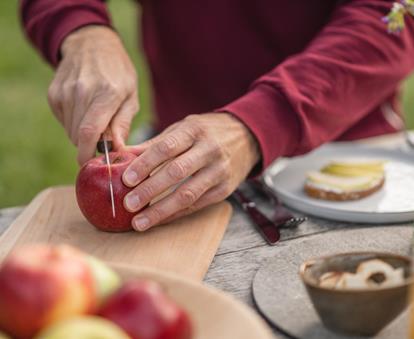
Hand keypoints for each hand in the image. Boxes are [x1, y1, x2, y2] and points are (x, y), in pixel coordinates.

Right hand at [48, 25, 138, 164]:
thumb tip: (118, 149)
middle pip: (79, 136)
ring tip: (96, 118)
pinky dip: (74, 123)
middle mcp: (82, 92)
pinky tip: (84, 109)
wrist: (91, 44)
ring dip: (83, 134)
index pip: (90, 132)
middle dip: (90, 146)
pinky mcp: (54, 94)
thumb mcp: (131, 96)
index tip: (91, 165)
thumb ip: (123, 124)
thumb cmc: (118, 73)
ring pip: (71, 131)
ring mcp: (65, 92)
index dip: (88, 154)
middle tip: (103, 140)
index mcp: (106, 93)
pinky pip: (64, 121)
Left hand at [122, 113, 259, 230]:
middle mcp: (209, 150)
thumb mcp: (183, 128)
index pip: (166, 148)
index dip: (145, 164)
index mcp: (194, 130)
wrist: (246, 137)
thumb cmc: (207, 132)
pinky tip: (158, 220)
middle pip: (176, 172)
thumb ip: (155, 143)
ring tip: (139, 222)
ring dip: (161, 210)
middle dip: (150, 190)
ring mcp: (219, 171)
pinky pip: (197, 205)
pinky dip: (175, 214)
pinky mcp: (224, 189)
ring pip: (188, 194)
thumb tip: (123, 156)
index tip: (126, 179)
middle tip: (128, 204)